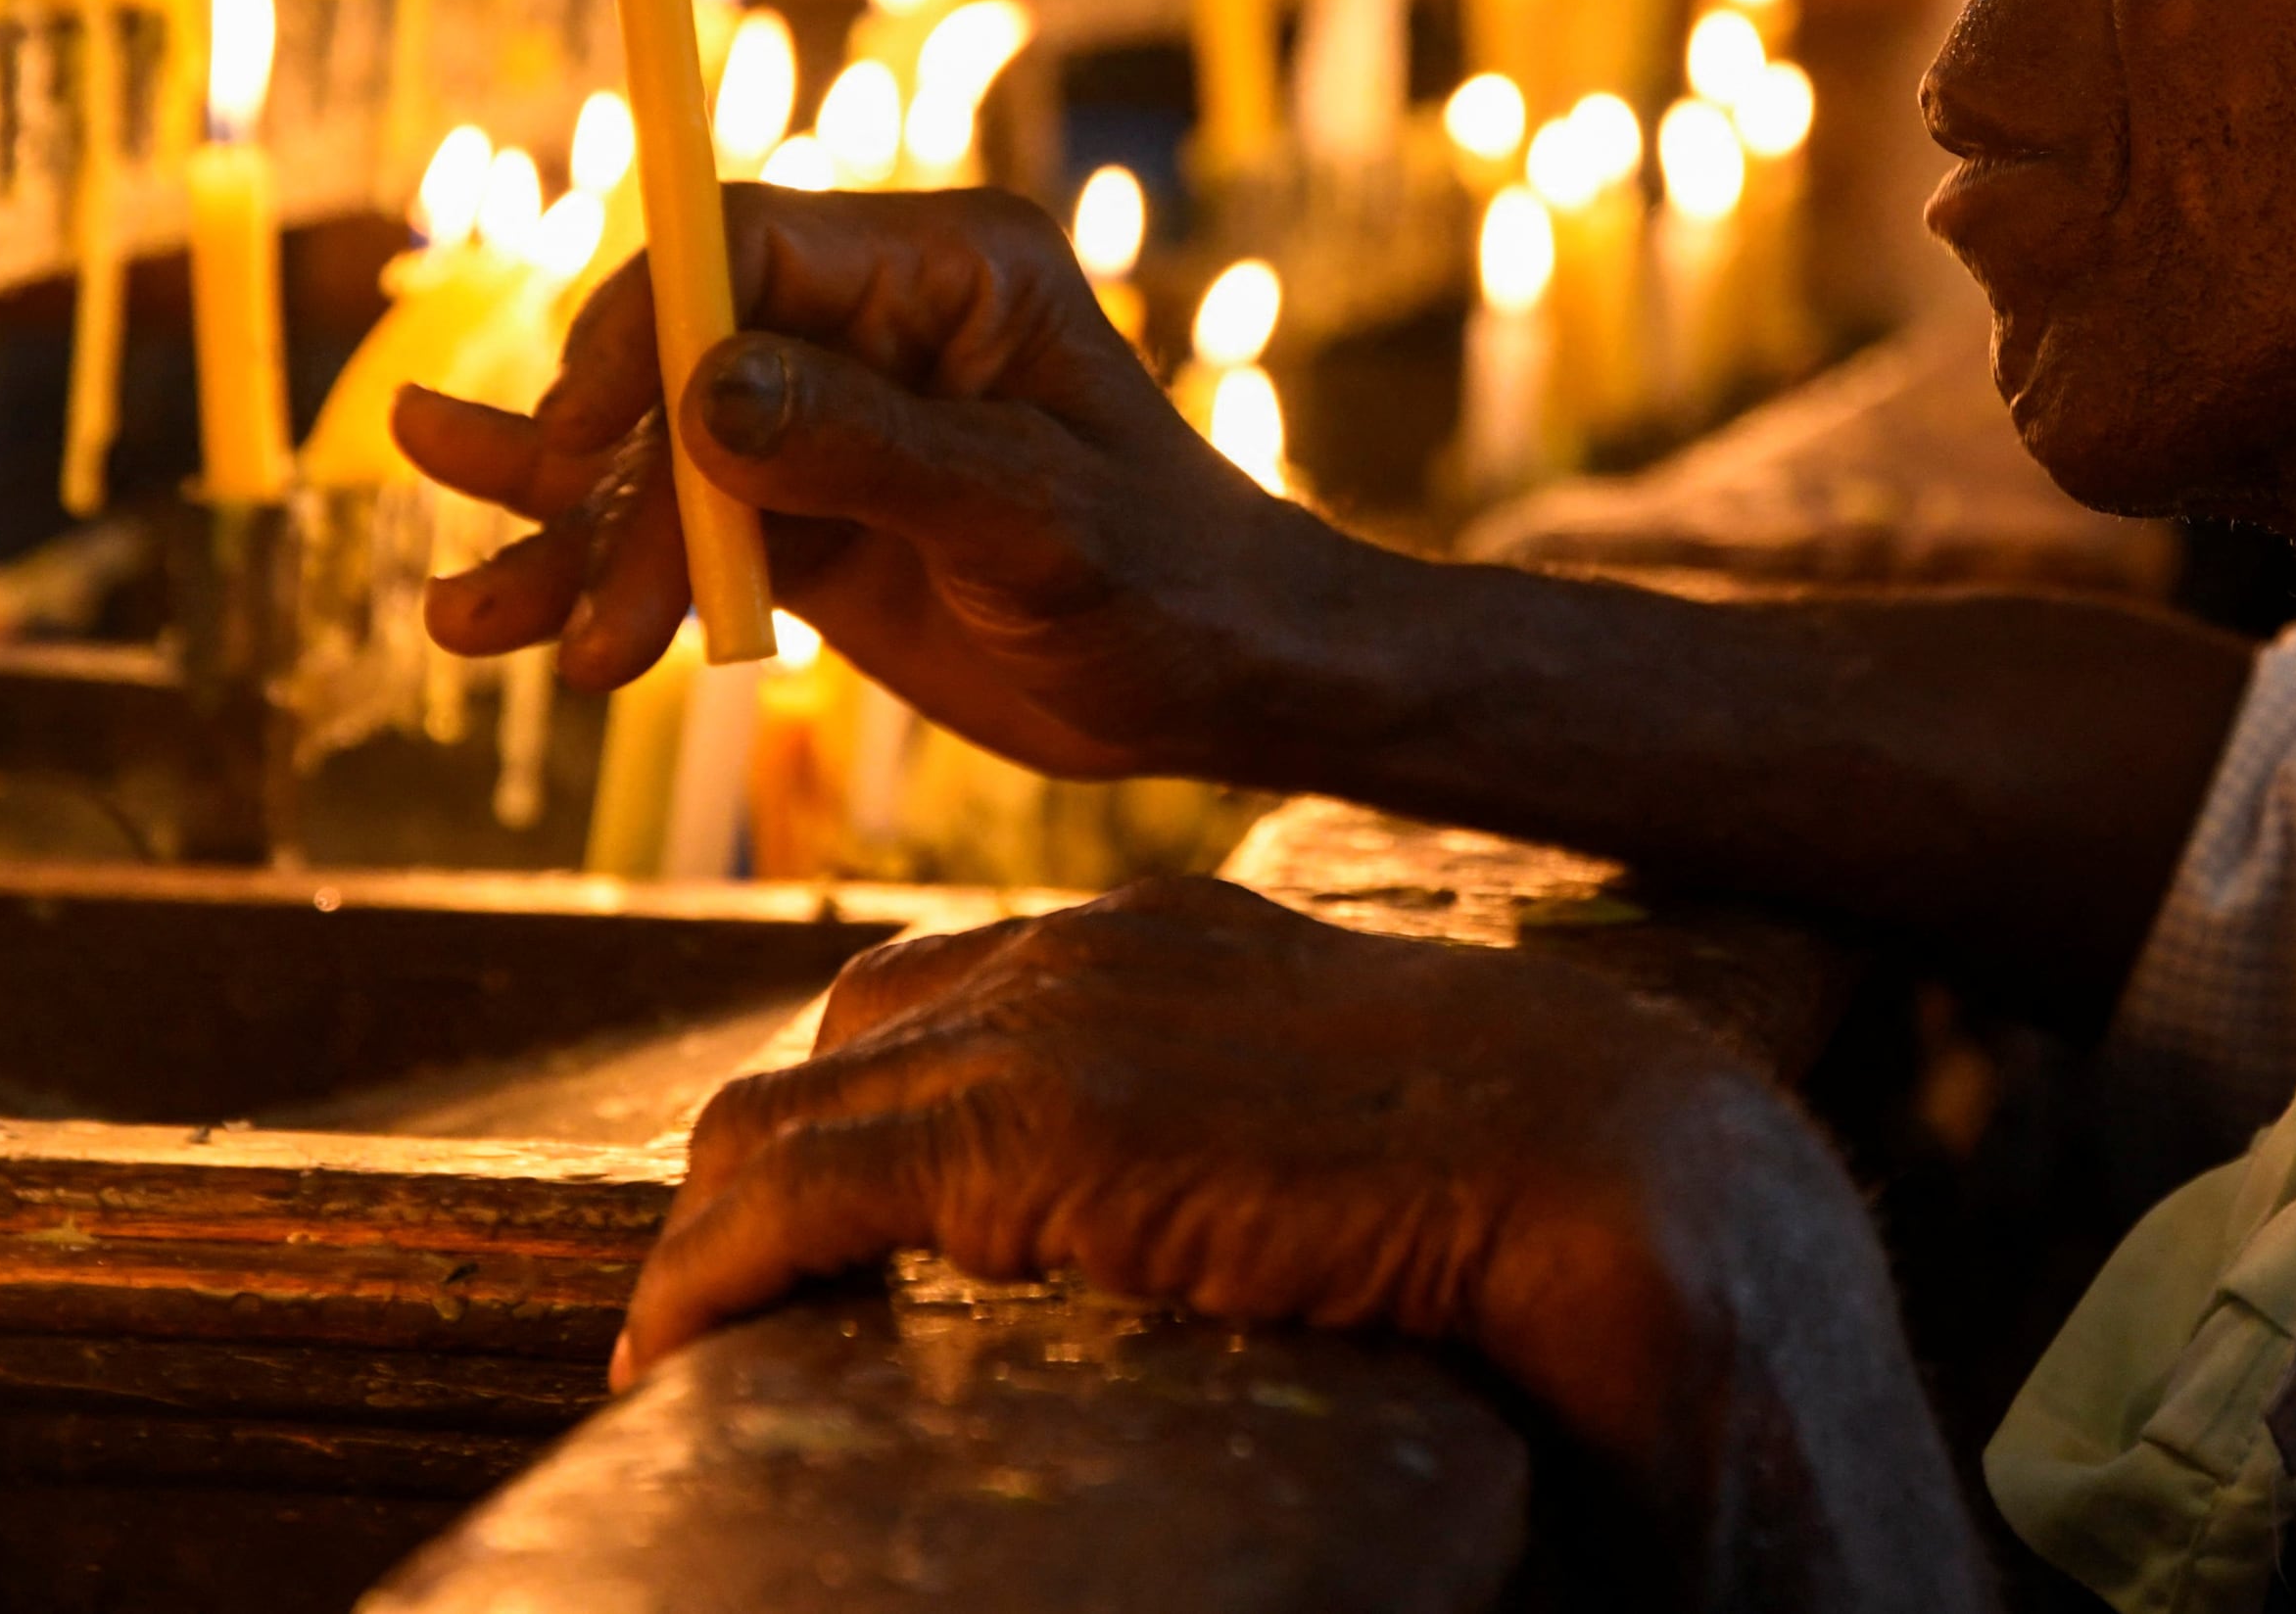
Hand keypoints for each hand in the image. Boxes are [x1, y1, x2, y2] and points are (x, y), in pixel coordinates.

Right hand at [395, 186, 1367, 779]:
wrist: (1225, 684)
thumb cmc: (1171, 582)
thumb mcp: (1031, 521)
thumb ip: (869, 449)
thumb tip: (702, 391)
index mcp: (946, 266)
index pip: (740, 248)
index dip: (642, 330)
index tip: (586, 437)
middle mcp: (870, 324)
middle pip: (671, 354)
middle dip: (607, 481)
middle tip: (590, 613)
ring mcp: (825, 424)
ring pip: (647, 453)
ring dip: (558, 535)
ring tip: (463, 624)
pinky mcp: (799, 519)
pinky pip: (668, 527)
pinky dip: (584, 570)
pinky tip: (480, 603)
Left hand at [626, 880, 1918, 1549]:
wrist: (1620, 1168)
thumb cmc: (1532, 1185)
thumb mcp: (1342, 1134)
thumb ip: (1234, 1155)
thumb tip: (1211, 1249)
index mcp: (1175, 939)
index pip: (940, 990)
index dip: (854, 1103)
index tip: (823, 1224)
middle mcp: (1091, 955)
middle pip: (838, 1038)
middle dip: (759, 1166)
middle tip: (726, 1299)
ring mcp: (1052, 1029)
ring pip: (779, 1115)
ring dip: (713, 1237)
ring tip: (679, 1347)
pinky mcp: (1028, 1131)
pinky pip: (796, 1195)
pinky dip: (711, 1277)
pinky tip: (674, 1356)